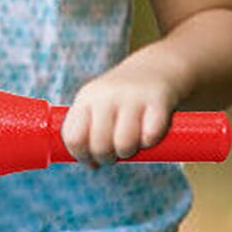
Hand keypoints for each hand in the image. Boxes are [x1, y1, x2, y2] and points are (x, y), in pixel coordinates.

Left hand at [61, 64, 179, 165]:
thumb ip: (88, 134)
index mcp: (86, 98)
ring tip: (132, 144)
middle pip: (99, 145)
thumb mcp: (98, 107)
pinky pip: (150, 136)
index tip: (92, 158)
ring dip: (129, 152)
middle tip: (115, 152)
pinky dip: (150, 142)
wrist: (158, 66)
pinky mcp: (158, 100)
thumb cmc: (122, 98)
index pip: (73, 138)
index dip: (82, 155)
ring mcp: (132, 96)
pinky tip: (149, 134)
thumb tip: (91, 164)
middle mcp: (106, 95)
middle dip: (107, 158)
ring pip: (124, 145)